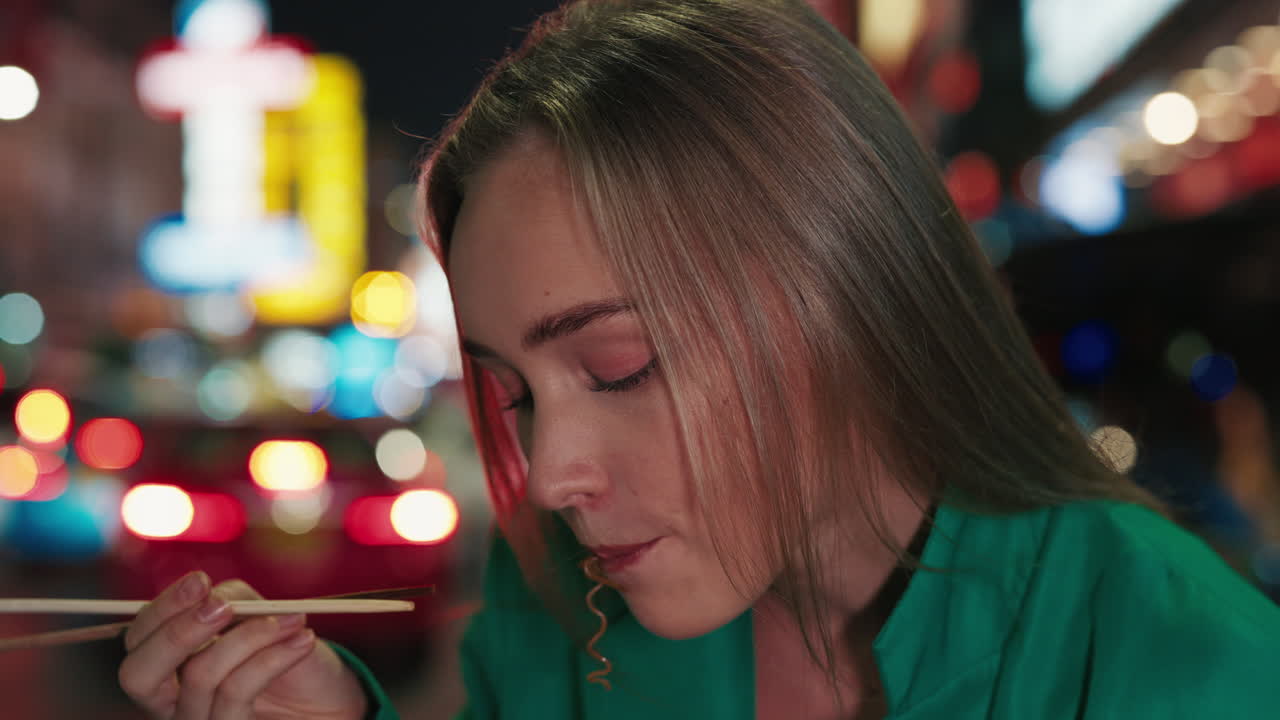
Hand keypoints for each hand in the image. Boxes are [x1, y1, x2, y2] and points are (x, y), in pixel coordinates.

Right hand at [118, 571, 368, 719]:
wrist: (333, 697)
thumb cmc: (290, 652)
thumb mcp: (262, 616)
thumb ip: (233, 600)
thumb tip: (213, 598)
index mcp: (170, 667)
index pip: (137, 641)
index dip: (161, 609)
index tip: (200, 581)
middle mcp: (173, 702)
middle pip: (137, 675)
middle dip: (178, 632)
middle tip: (223, 607)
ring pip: (199, 676)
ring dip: (248, 636)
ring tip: (293, 621)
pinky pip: (235, 694)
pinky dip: (272, 658)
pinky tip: (303, 640)